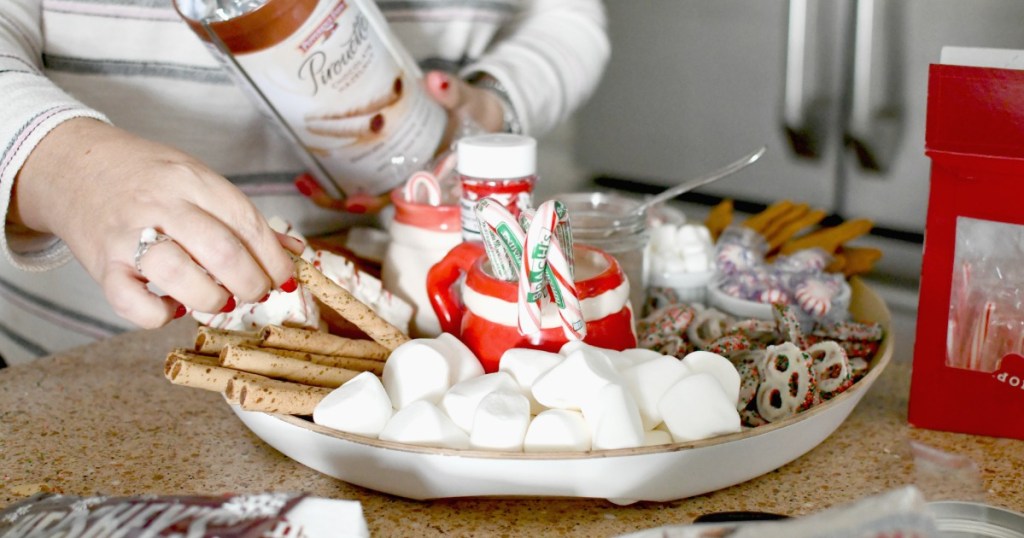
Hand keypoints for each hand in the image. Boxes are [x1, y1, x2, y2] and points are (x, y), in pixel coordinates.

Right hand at [10, 118, 302, 328]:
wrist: (72, 166)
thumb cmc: (146, 176)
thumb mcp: (197, 180)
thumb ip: (242, 217)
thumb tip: (295, 251)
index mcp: (192, 179)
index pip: (246, 223)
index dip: (274, 259)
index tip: (286, 279)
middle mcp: (160, 204)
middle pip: (221, 251)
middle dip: (251, 282)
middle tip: (256, 292)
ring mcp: (127, 236)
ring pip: (180, 276)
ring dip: (213, 299)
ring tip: (222, 300)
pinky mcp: (102, 266)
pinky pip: (134, 303)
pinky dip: (161, 315)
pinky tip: (173, 307)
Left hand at [296, 71, 503, 213]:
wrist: (480, 117)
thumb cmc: (479, 117)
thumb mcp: (472, 104)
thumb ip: (455, 94)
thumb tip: (436, 81)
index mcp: (436, 177)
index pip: (405, 198)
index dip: (377, 202)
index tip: (354, 201)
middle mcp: (415, 182)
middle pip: (377, 201)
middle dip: (342, 201)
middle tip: (311, 185)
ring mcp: (400, 174)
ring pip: (365, 194)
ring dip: (332, 192)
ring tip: (304, 179)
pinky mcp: (390, 162)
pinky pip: (362, 177)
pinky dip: (337, 175)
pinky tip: (313, 167)